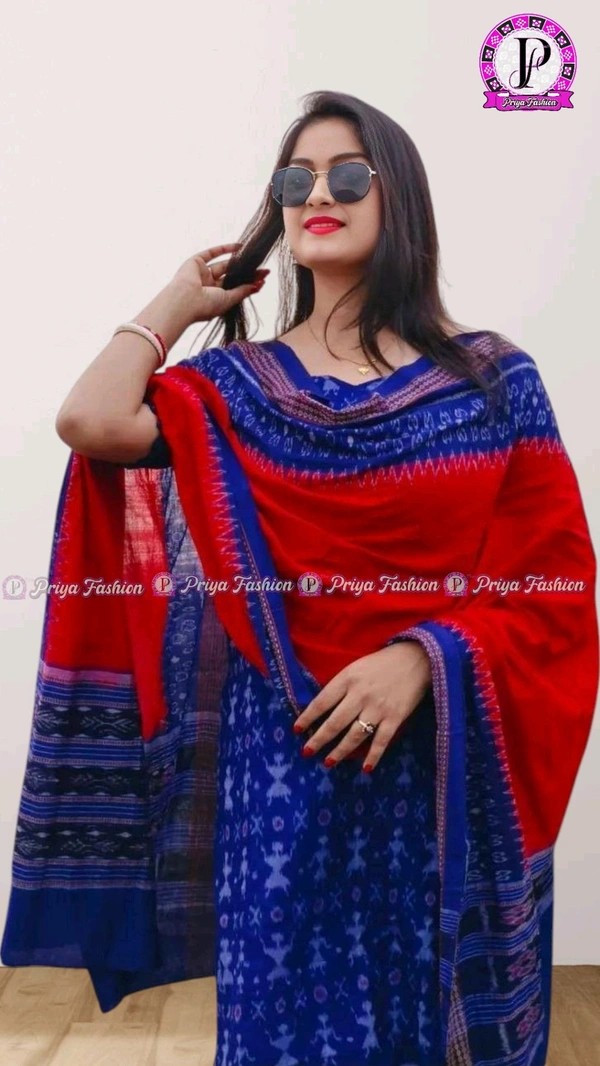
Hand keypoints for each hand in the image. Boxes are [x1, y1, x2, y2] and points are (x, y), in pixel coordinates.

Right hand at [169, 243, 268, 322]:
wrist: (184, 301)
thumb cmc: (204, 306)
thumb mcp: (228, 300)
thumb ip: (242, 291)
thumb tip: (257, 285)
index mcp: (214, 299)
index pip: (235, 289)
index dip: (248, 284)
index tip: (263, 280)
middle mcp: (207, 286)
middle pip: (231, 276)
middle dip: (247, 273)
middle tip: (264, 269)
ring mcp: (201, 274)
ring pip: (224, 264)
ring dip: (240, 262)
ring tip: (256, 259)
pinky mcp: (195, 262)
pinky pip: (212, 252)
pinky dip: (226, 248)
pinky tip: (241, 246)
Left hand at [292, 641, 432, 771]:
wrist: (417, 659)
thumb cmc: (381, 663)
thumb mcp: (356, 667)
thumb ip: (341, 686)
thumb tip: (324, 709)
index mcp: (347, 679)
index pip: (322, 702)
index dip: (307, 718)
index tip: (296, 730)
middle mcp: (360, 695)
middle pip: (334, 723)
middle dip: (318, 740)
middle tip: (307, 752)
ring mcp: (378, 708)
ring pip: (354, 736)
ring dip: (339, 751)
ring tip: (328, 762)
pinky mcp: (395, 718)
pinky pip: (381, 741)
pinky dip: (373, 756)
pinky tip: (365, 769)